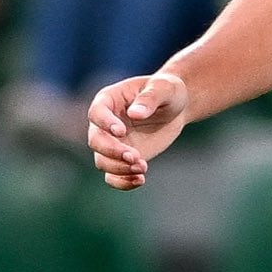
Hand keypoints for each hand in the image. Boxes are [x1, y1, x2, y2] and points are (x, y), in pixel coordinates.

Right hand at [88, 69, 187, 188]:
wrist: (175, 109)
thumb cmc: (167, 91)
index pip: (96, 113)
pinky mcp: (122, 159)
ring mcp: (112, 143)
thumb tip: (135, 114)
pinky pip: (113, 176)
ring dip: (119, 168)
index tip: (121, 131)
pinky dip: (123, 182)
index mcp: (108, 100)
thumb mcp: (163, 88)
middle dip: (113, 151)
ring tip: (143, 167)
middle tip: (135, 156)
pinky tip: (140, 179)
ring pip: (102, 161)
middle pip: (96, 141)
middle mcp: (104, 124)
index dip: (105, 123)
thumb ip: (149, 98)